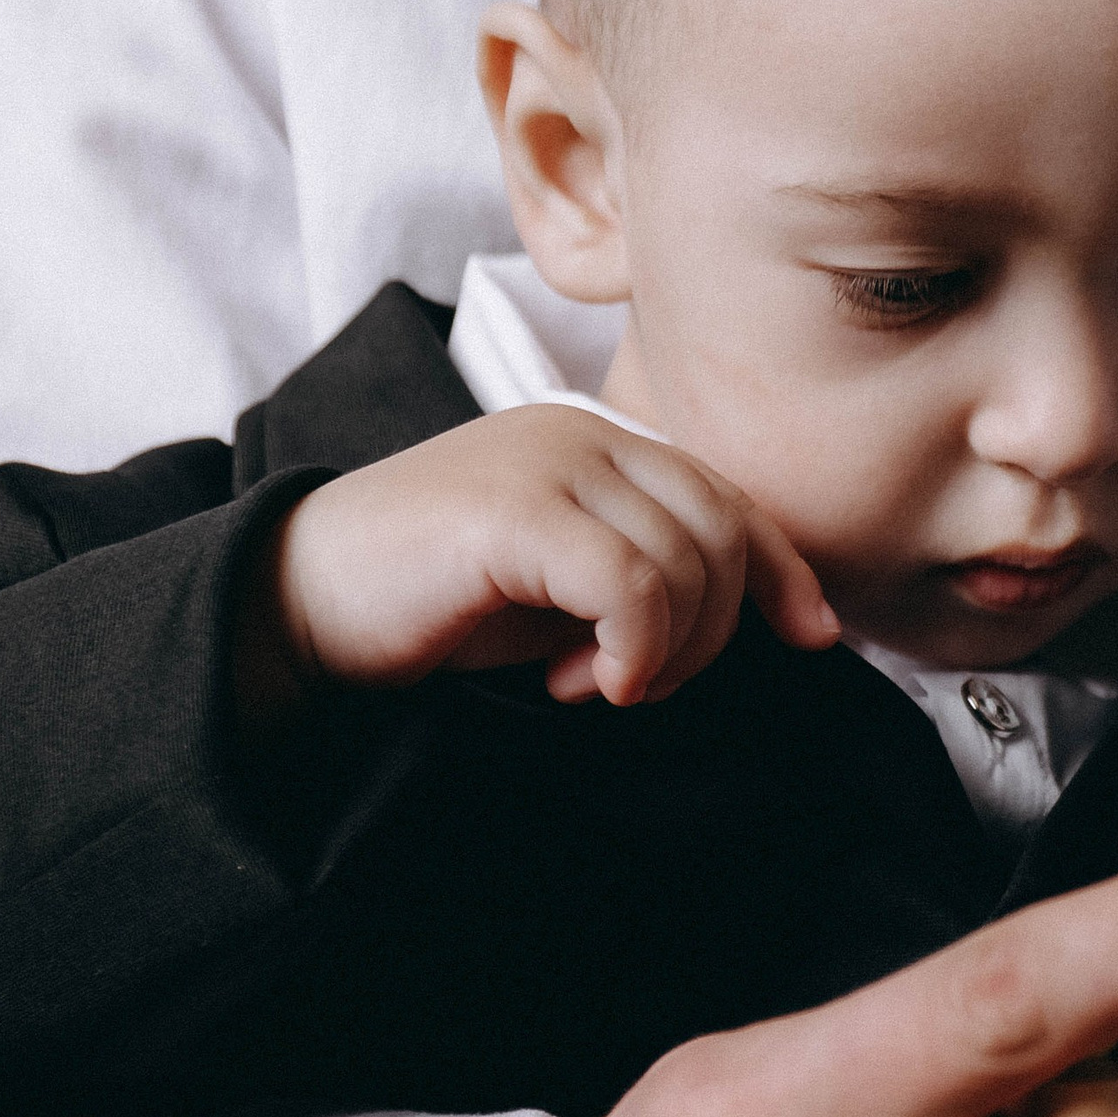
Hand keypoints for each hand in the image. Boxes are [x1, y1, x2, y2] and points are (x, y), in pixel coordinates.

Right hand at [256, 401, 837, 709]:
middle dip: (709, 634)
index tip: (813, 637)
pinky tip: (581, 681)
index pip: (731, 498)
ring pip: (689, 563)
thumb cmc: (436, 600)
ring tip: (589, 681)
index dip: (784, 571)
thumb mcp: (565, 585)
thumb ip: (645, 575)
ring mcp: (549, 462)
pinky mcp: (517, 510)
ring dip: (660, 653)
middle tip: (633, 683)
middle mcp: (583, 433)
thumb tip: (758, 617)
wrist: (304, 598)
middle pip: (725, 534)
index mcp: (600, 440)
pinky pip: (635, 587)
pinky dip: (633, 651)